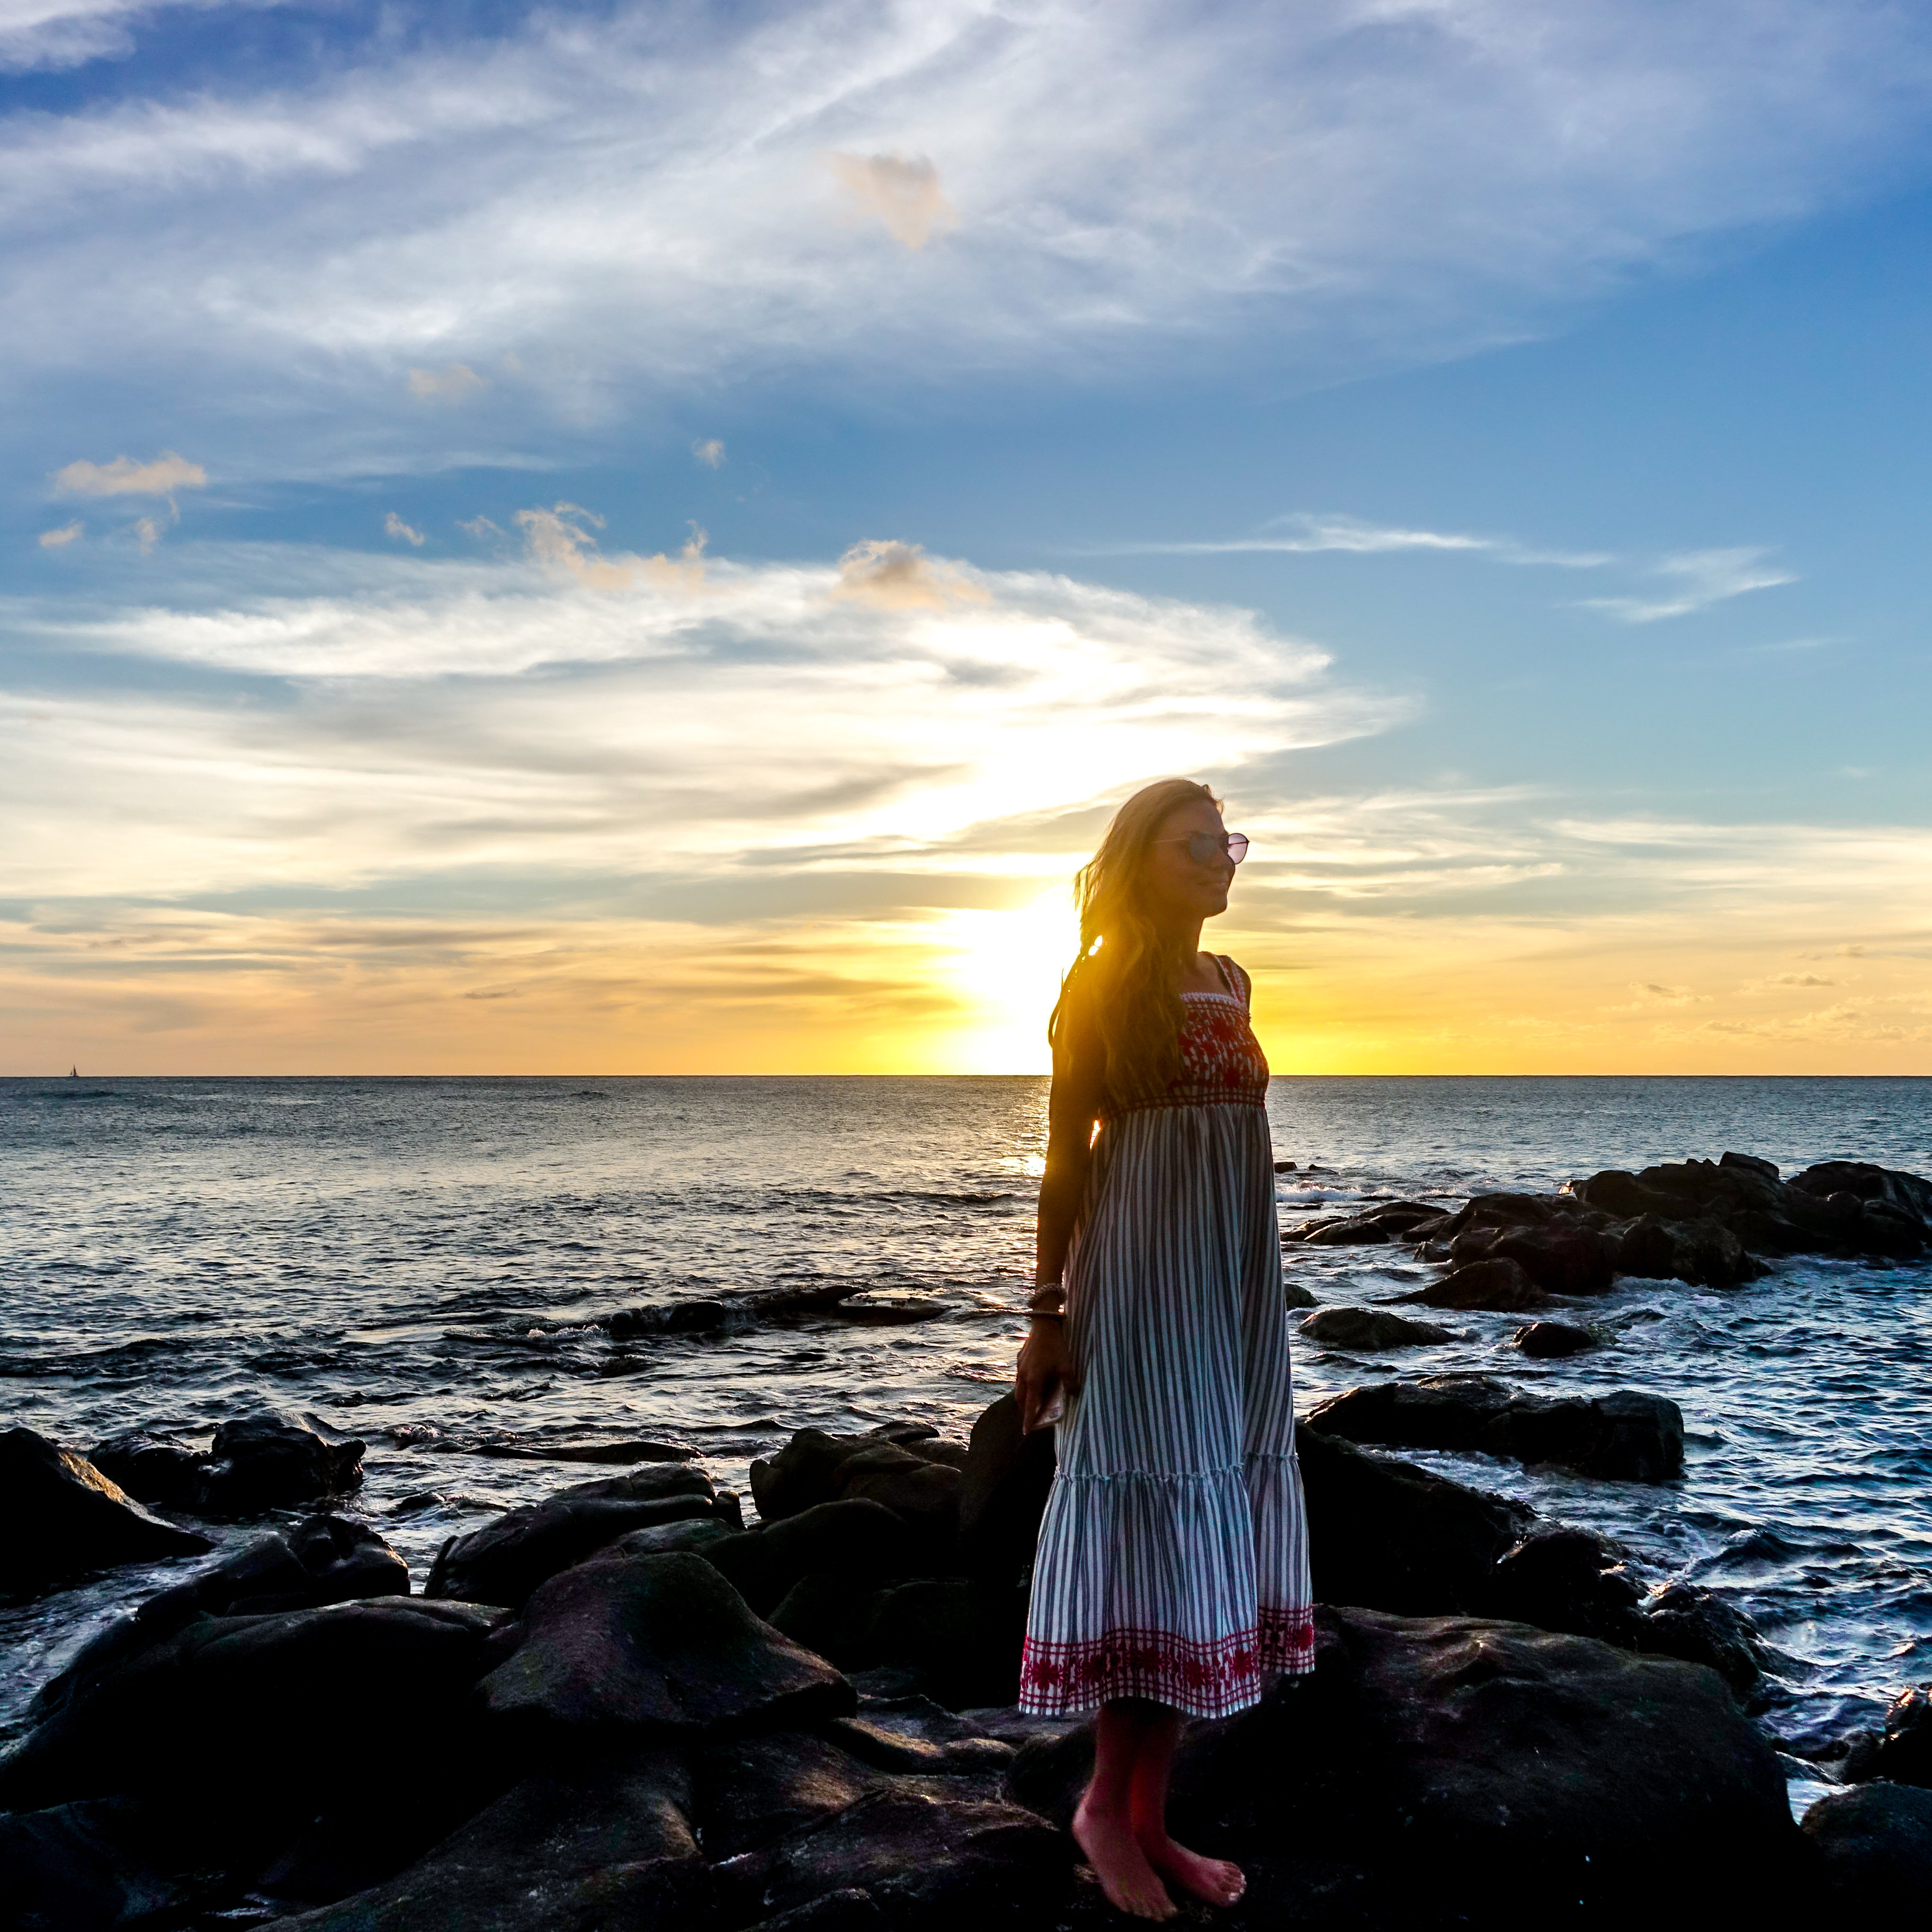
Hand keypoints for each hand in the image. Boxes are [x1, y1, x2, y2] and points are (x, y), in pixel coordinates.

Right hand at [1016, 1318, 1077, 1433]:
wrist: (1043, 1324)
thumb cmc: (1055, 1346)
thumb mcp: (1066, 1365)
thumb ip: (1069, 1382)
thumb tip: (1073, 1393)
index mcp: (1034, 1380)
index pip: (1030, 1405)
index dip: (1029, 1419)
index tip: (1027, 1431)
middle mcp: (1023, 1376)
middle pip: (1020, 1399)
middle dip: (1025, 1409)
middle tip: (1032, 1415)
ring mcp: (1020, 1367)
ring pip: (1018, 1388)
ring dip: (1024, 1396)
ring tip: (1034, 1398)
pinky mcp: (1020, 1359)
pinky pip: (1020, 1376)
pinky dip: (1025, 1383)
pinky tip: (1034, 1378)